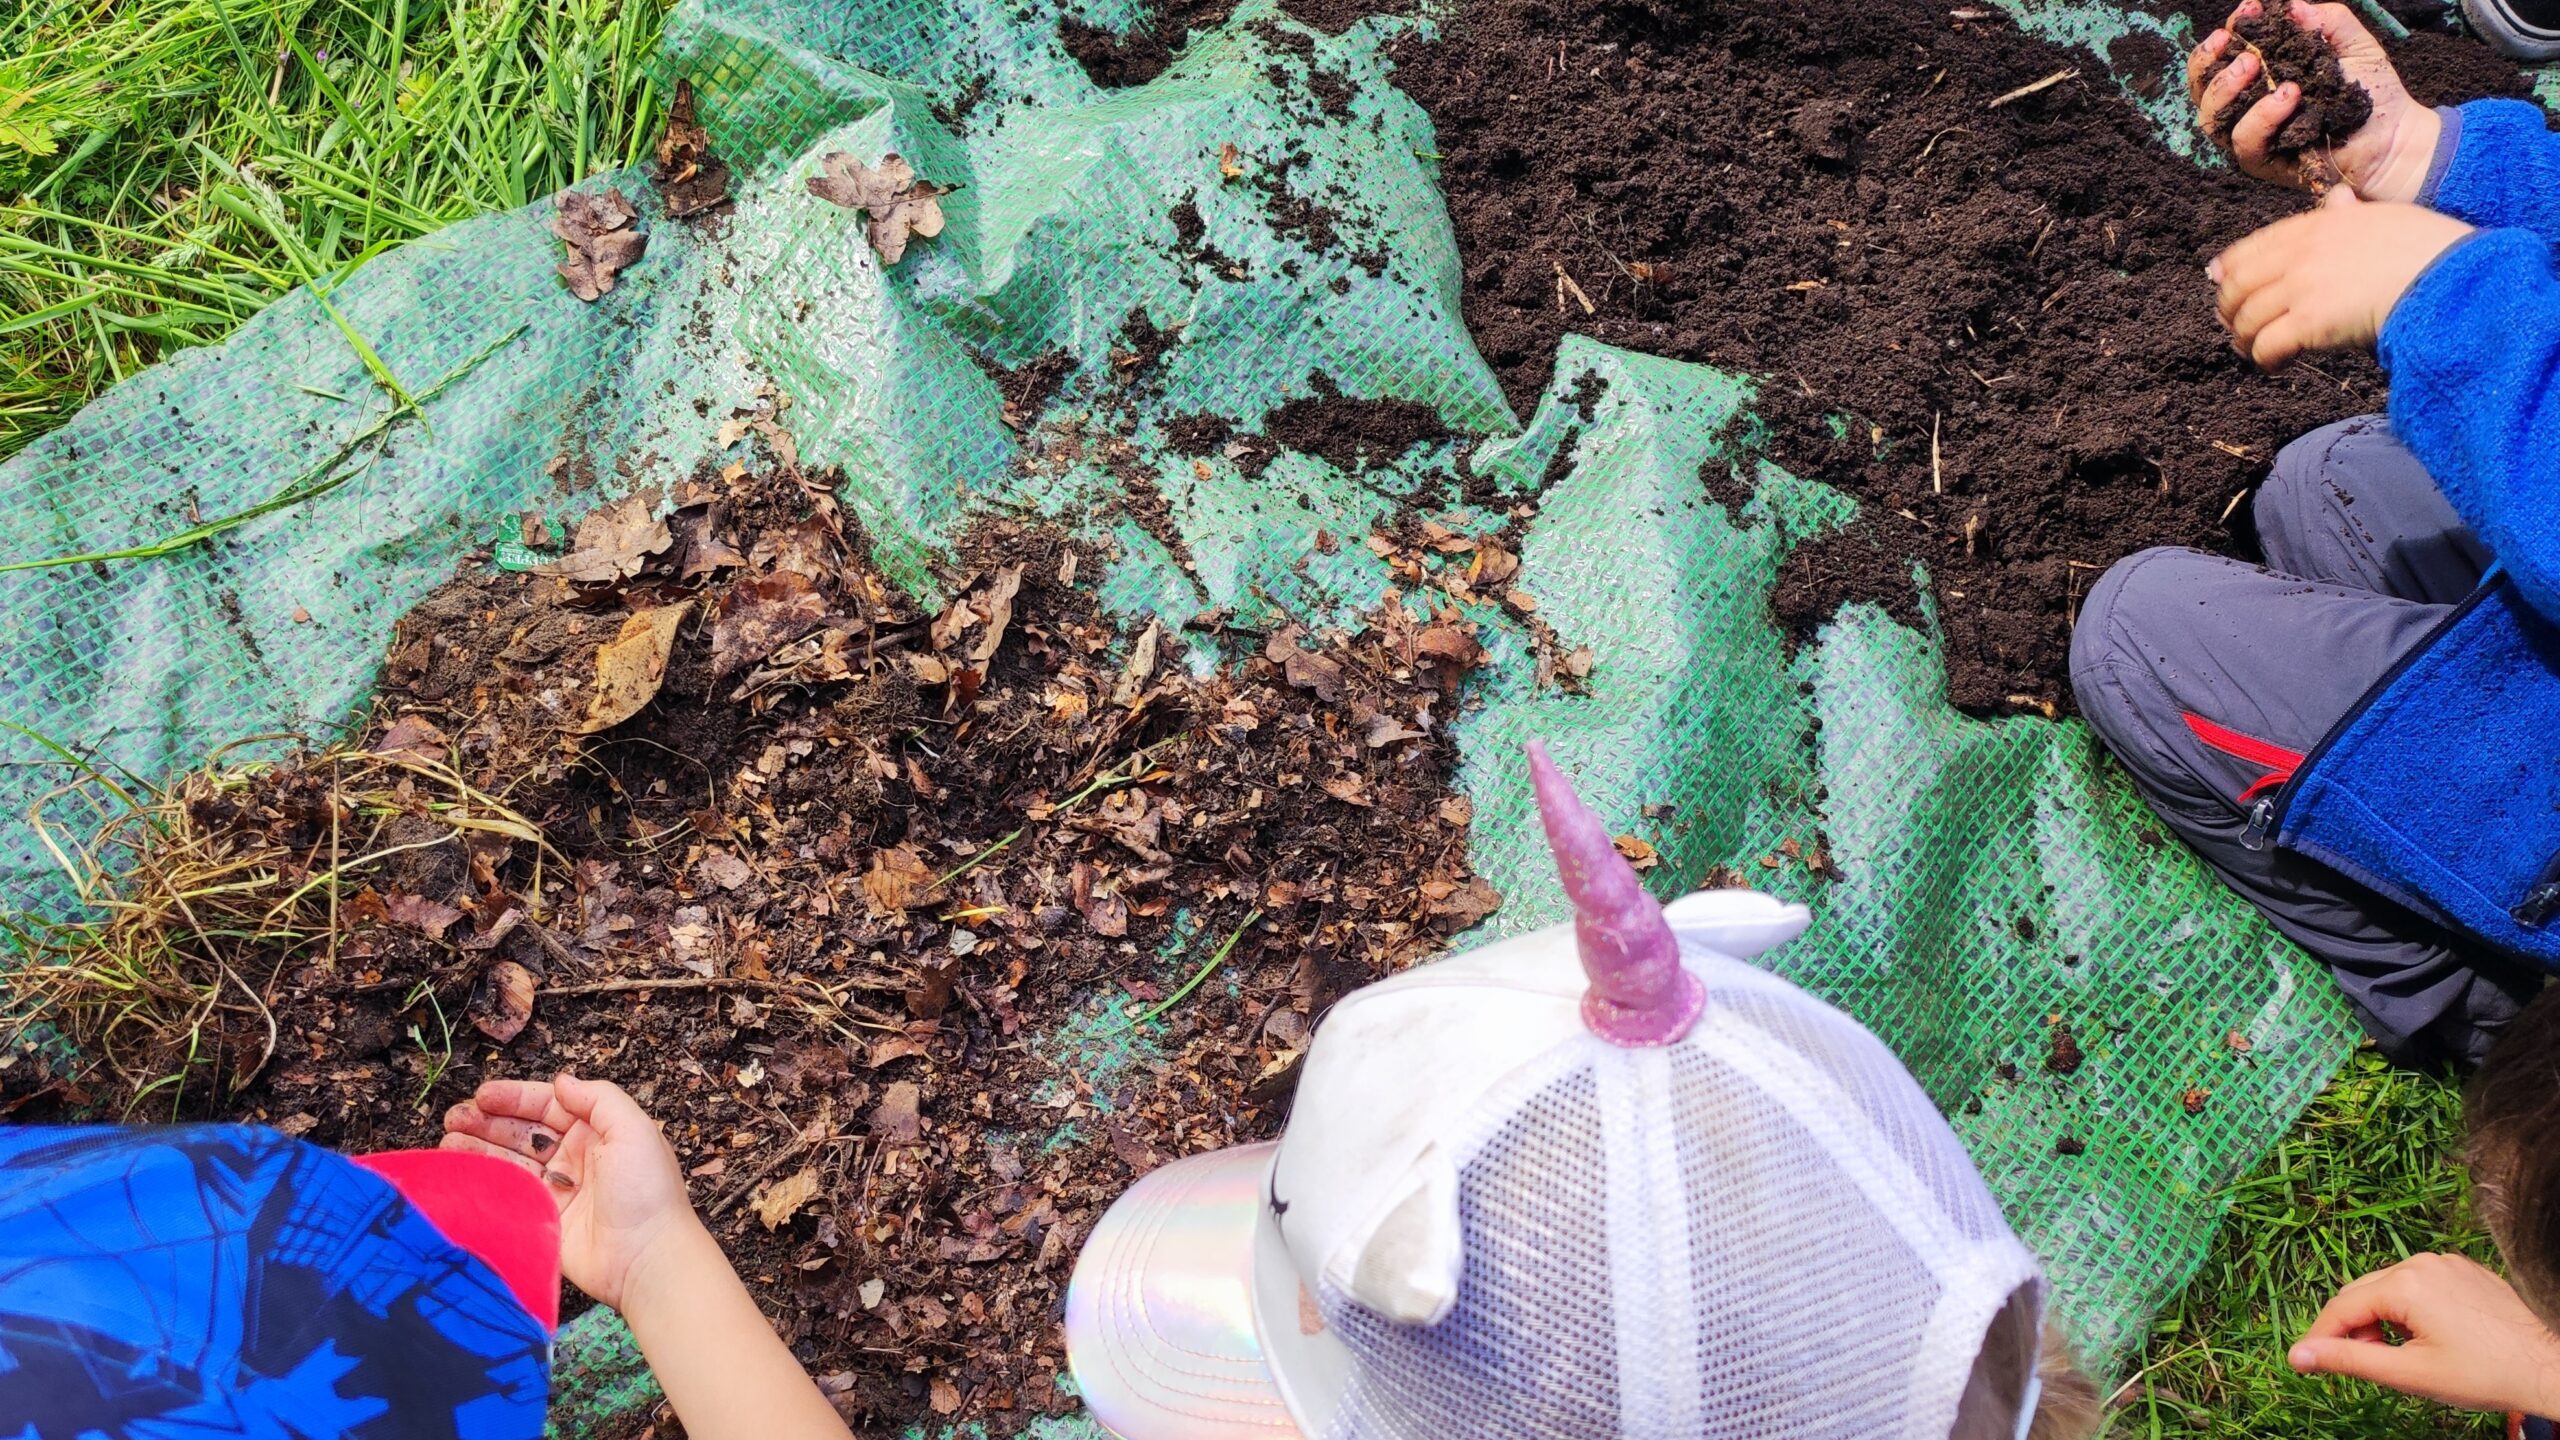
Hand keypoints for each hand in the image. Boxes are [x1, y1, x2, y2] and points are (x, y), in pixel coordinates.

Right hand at [443, 1072, 704, 1312]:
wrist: (647, 1258)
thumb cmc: (646, 1191)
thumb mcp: (634, 1130)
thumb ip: (599, 1099)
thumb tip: (562, 1081)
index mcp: (597, 1133)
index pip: (549, 1107)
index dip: (516, 1099)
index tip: (483, 1095)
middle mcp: (574, 1159)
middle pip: (523, 1133)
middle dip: (488, 1122)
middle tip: (455, 1116)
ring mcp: (555, 1192)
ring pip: (509, 1162)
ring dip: (479, 1148)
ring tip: (449, 1138)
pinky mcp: (540, 1222)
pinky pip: (506, 1196)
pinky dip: (483, 1182)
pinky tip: (459, 1170)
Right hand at [2189, 0, 2440, 199]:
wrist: (2394, 137)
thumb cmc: (2371, 93)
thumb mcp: (2352, 44)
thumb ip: (2326, 21)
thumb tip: (2292, 6)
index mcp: (2260, 75)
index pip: (2224, 55)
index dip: (2228, 33)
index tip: (2248, 10)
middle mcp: (2247, 106)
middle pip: (2202, 88)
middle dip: (2209, 63)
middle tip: (2240, 47)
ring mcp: (2252, 135)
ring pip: (2211, 119)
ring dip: (2226, 89)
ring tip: (2255, 66)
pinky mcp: (2264, 162)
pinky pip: (2246, 141)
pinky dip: (2263, 116)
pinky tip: (2288, 95)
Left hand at [2209, 187, 2472, 368]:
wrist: (2445, 276)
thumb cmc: (2425, 248)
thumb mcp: (2382, 215)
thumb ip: (2349, 212)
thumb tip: (2337, 198)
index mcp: (2315, 225)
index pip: (2252, 247)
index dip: (2229, 269)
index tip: (2219, 282)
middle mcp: (2300, 254)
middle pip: (2238, 285)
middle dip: (2230, 308)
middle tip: (2235, 325)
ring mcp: (2301, 288)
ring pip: (2247, 319)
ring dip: (2244, 339)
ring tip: (2251, 351)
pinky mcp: (2309, 323)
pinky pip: (2266, 346)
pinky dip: (2263, 359)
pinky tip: (2273, 366)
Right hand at [2291, 1253, 2559, 1414]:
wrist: (2552, 1365)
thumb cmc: (2485, 1374)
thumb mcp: (2410, 1373)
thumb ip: (2349, 1360)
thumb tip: (2298, 1356)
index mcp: (2404, 1283)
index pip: (2341, 1307)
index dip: (2322, 1338)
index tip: (2308, 1364)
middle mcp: (2420, 1261)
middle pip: (2362, 1292)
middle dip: (2354, 1329)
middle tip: (2365, 1366)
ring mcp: (2445, 1263)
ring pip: (2389, 1288)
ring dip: (2381, 1320)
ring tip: (2402, 1356)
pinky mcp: (2464, 1270)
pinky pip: (2418, 1284)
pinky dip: (2408, 1310)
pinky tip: (2428, 1339)